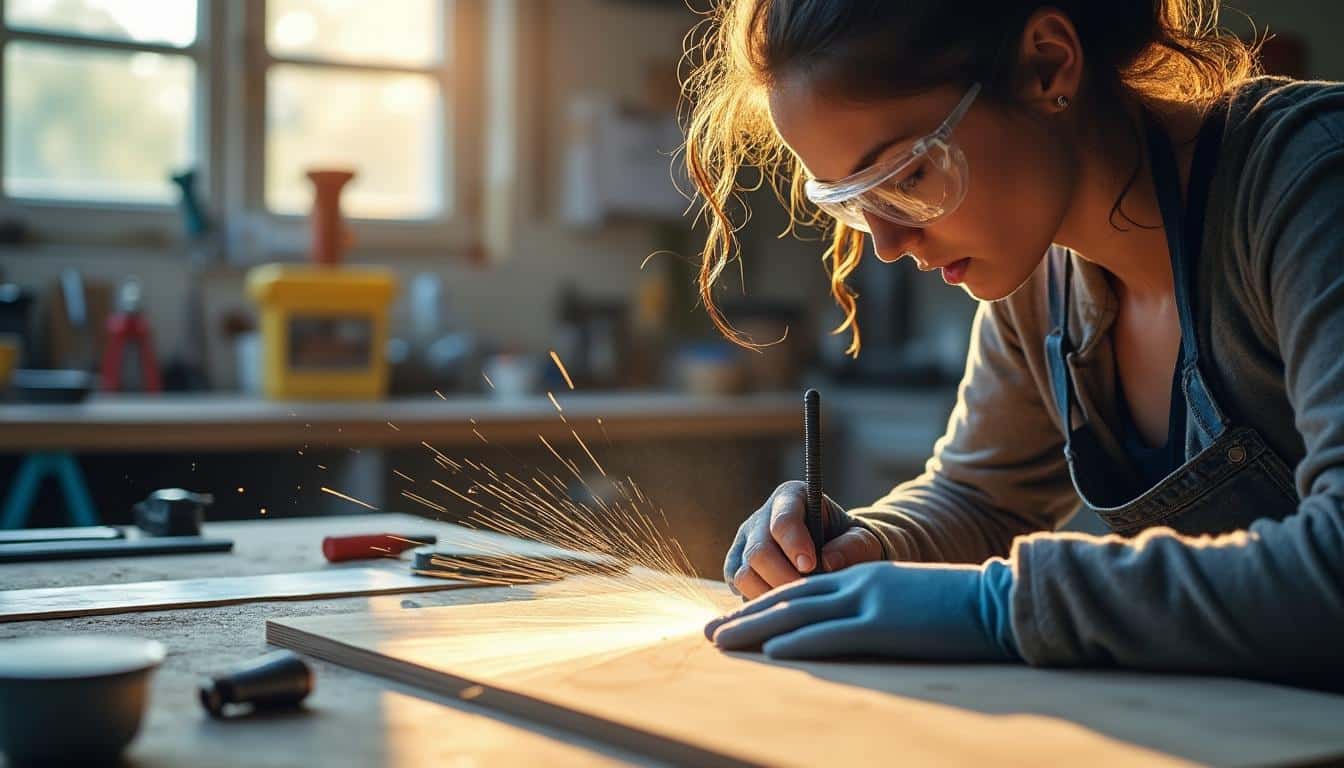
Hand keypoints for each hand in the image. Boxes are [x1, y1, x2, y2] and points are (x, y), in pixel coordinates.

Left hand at [705, 559, 1018, 660]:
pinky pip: (832, 634)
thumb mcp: (908, 600)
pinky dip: (799, 642)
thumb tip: (852, 629)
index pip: (800, 590)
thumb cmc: (959, 606)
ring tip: (721, 643)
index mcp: (862, 576)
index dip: (762, 605)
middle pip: (788, 599)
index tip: (732, 620)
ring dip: (755, 630)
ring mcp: (868, 603)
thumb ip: (876, 609)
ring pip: (797, 614)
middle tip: (708, 634)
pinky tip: (773, 652)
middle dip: (744, 617)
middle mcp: (857, 584)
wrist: (998, 599)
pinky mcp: (884, 625)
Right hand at [724, 481, 882, 598]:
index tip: (811, 566)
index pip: (782, 520)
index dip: (794, 544)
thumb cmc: (850, 544)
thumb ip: (852, 546)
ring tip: (799, 602)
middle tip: (809, 594)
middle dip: (784, 578)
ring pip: (744, 574)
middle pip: (759, 551)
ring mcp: (745, 544)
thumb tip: (827, 563)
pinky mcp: (736, 568)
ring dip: (771, 594)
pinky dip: (760, 603)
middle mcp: (761, 518)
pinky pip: (739, 591)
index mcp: (791, 497)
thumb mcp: (862, 540)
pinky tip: (785, 605)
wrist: (835, 555)